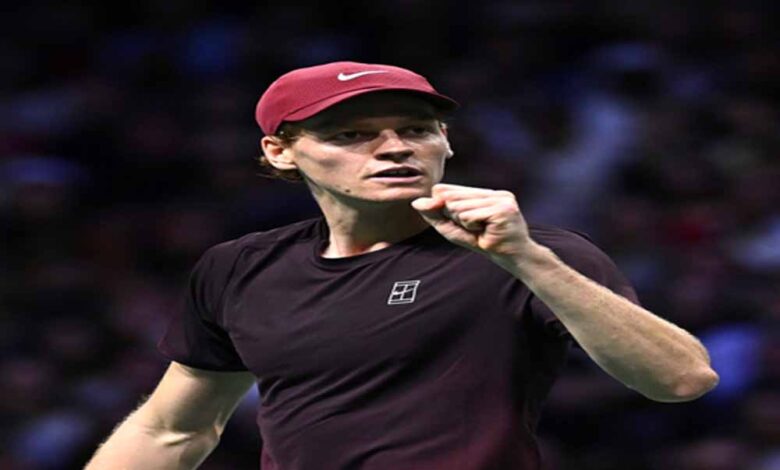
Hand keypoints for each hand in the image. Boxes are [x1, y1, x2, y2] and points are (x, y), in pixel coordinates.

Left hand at [411, 183, 534, 259]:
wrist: (513, 258)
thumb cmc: (484, 242)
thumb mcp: (454, 227)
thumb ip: (436, 214)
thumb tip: (416, 202)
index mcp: (484, 193)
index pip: (447, 190)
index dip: (444, 207)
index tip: (462, 222)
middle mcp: (493, 192)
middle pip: (450, 198)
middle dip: (455, 218)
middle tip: (475, 228)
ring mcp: (500, 198)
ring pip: (458, 207)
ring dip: (464, 223)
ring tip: (481, 230)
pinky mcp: (503, 208)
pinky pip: (469, 215)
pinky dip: (472, 226)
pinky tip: (487, 231)